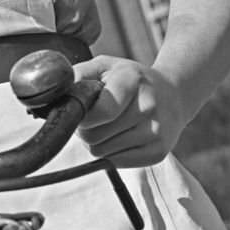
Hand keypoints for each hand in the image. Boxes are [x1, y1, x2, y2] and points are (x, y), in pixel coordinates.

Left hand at [71, 54, 186, 167]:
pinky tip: (119, 137)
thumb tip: (55, 93)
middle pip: (95, 136)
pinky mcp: (157, 153)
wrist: (174, 96)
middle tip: (94, 119)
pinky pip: (115, 163)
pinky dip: (110, 153)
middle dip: (85, 129)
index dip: (82, 116)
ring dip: (96, 142)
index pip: (101, 112)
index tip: (81, 111)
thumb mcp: (105, 66)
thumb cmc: (131, 80)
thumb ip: (79, 75)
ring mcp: (156, 133)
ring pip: (101, 152)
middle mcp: (149, 107)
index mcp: (133, 81)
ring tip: (107, 126)